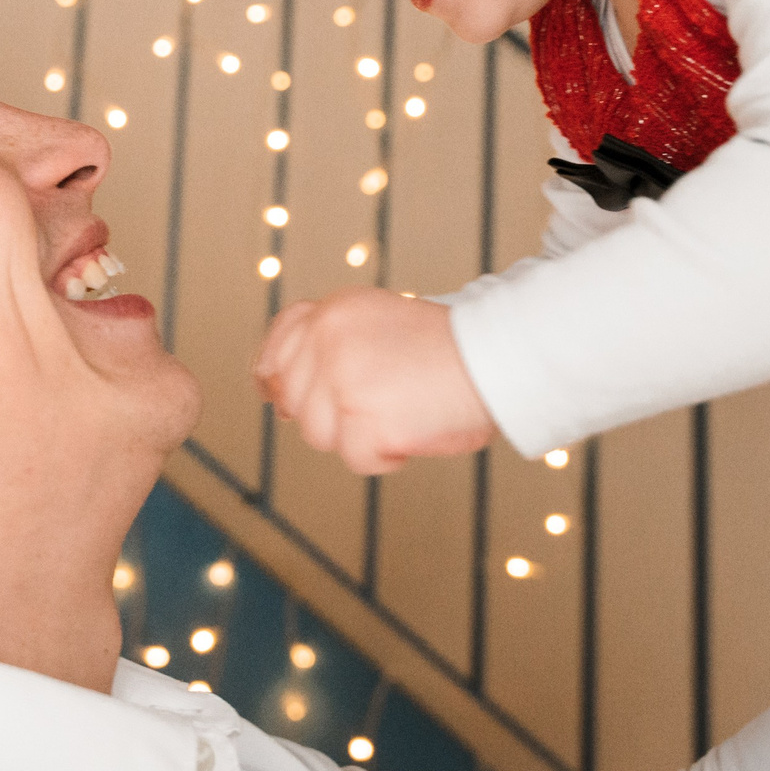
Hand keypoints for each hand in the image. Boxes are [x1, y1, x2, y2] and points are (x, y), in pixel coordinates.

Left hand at [254, 289, 496, 474]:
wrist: (496, 359)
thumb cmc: (447, 349)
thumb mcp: (378, 320)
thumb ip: (329, 343)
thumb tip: (273, 396)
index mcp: (333, 311)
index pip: (279, 342)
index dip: (274, 373)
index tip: (277, 393)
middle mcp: (329, 341)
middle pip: (294, 399)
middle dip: (326, 412)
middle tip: (375, 405)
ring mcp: (344, 382)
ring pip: (318, 434)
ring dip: (356, 436)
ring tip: (400, 413)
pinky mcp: (364, 422)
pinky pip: (355, 459)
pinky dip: (385, 456)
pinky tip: (412, 432)